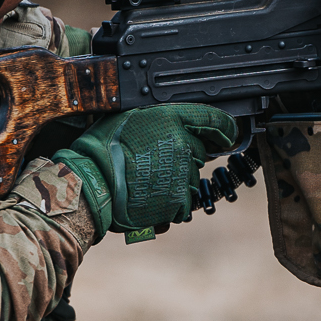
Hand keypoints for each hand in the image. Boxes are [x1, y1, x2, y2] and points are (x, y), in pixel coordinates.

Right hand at [55, 104, 238, 232]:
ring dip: (176, 181)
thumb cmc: (101, 150)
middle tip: (153, 160)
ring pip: (191, 178)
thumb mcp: (127, 117)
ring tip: (146, 181)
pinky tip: (149, 197)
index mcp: (170, 119)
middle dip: (183, 156)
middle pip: (199, 151)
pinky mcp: (178, 201)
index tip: (229, 134)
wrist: (91, 185)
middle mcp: (182, 144)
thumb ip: (157, 118)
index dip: (226, 127)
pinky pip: (184, 202)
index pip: (213, 119)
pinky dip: (171, 203)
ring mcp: (182, 174)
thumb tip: (171, 122)